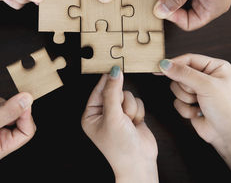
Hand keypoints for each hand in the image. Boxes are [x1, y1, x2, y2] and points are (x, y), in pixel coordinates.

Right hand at [0, 93, 35, 160]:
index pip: (26, 133)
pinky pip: (2, 106)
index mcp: (0, 148)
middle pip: (21, 121)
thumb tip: (28, 99)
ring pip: (12, 111)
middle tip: (5, 103)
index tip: (23, 103)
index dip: (26, 116)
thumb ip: (9, 110)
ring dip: (3, 105)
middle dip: (13, 110)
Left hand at [82, 66, 157, 182]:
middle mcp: (103, 113)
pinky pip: (137, 101)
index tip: (114, 68)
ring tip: (129, 122)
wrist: (139, 163)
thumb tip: (114, 72)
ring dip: (130, 108)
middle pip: (115, 90)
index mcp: (91, 115)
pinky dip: (138, 111)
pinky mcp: (131, 115)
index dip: (107, 81)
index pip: (98, 90)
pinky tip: (136, 124)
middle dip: (121, 102)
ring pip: (127, 95)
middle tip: (122, 113)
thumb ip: (113, 92)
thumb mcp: (112, 116)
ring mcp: (118, 114)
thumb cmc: (120, 146)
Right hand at [159, 54, 230, 181]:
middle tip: (197, 94)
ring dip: (186, 99)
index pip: (189, 59)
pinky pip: (177, 102)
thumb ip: (183, 73)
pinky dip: (186, 109)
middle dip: (186, 87)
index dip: (174, 64)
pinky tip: (199, 113)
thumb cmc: (227, 109)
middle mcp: (207, 77)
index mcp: (216, 67)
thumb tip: (165, 64)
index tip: (159, 68)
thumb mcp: (206, 85)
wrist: (230, 136)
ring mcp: (199, 91)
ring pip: (177, 89)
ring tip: (200, 104)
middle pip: (180, 74)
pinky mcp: (192, 104)